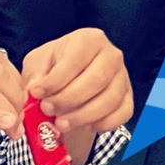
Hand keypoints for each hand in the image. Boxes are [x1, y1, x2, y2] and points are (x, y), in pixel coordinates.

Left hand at [23, 28, 131, 163]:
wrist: (71, 77)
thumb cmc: (54, 66)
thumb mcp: (38, 62)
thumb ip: (35, 74)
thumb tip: (36, 89)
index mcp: (89, 39)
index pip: (76, 60)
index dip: (56, 80)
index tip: (37, 93)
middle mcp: (111, 55)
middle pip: (96, 80)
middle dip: (68, 100)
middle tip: (47, 110)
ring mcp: (123, 77)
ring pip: (110, 100)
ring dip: (83, 116)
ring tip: (61, 123)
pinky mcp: (128, 97)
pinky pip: (123, 114)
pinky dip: (104, 124)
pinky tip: (85, 125)